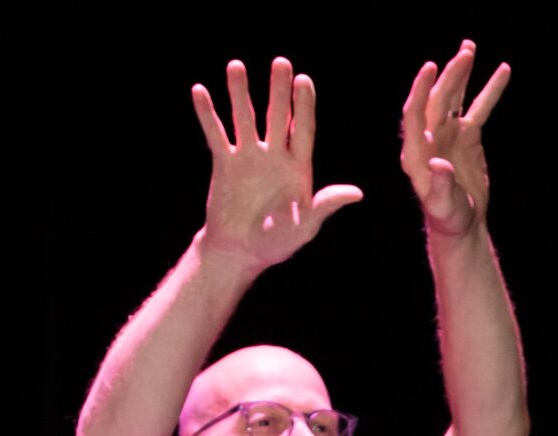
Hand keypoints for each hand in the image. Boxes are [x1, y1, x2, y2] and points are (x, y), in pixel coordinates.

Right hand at [192, 58, 362, 268]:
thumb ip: (326, 204)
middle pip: (277, 116)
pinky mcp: (225, 164)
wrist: (242, 251)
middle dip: (278, 90)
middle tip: (281, 62)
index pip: (302, 130)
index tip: (304, 80)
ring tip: (237, 65)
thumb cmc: (278, 241)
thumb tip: (357, 193)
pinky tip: (200, 91)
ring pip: (245, 119)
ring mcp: (249, 158)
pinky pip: (216, 135)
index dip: (303, 106)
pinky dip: (208, 114)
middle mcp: (274, 157)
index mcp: (298, 168)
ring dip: (240, 93)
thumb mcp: (306, 224)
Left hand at [401, 41, 511, 238]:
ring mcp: (449, 132)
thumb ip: (439, 185)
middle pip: (437, 99)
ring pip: (455, 97)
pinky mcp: (468, 135)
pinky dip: (490, 91)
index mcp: (416, 151)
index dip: (420, 90)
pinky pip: (479, 108)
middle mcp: (430, 135)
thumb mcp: (442, 206)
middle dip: (449, 77)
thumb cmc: (448, 217)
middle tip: (464, 56)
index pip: (414, 113)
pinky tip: (503, 71)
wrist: (462, 223)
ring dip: (462, 73)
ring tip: (469, 48)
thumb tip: (439, 164)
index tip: (430, 69)